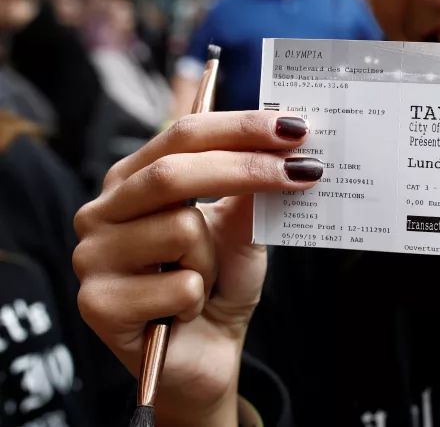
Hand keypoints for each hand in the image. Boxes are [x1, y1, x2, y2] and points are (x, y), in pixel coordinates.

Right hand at [73, 112, 322, 424]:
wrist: (203, 355)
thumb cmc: (217, 284)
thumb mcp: (241, 230)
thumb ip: (248, 191)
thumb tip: (279, 146)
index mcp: (131, 180)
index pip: (182, 135)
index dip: (240, 128)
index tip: (294, 127)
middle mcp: (102, 211)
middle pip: (174, 174)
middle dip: (247, 170)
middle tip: (304, 171)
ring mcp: (92, 257)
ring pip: (181, 231)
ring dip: (214, 261)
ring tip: (203, 280)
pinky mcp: (97, 304)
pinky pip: (180, 285)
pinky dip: (199, 300)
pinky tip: (183, 312)